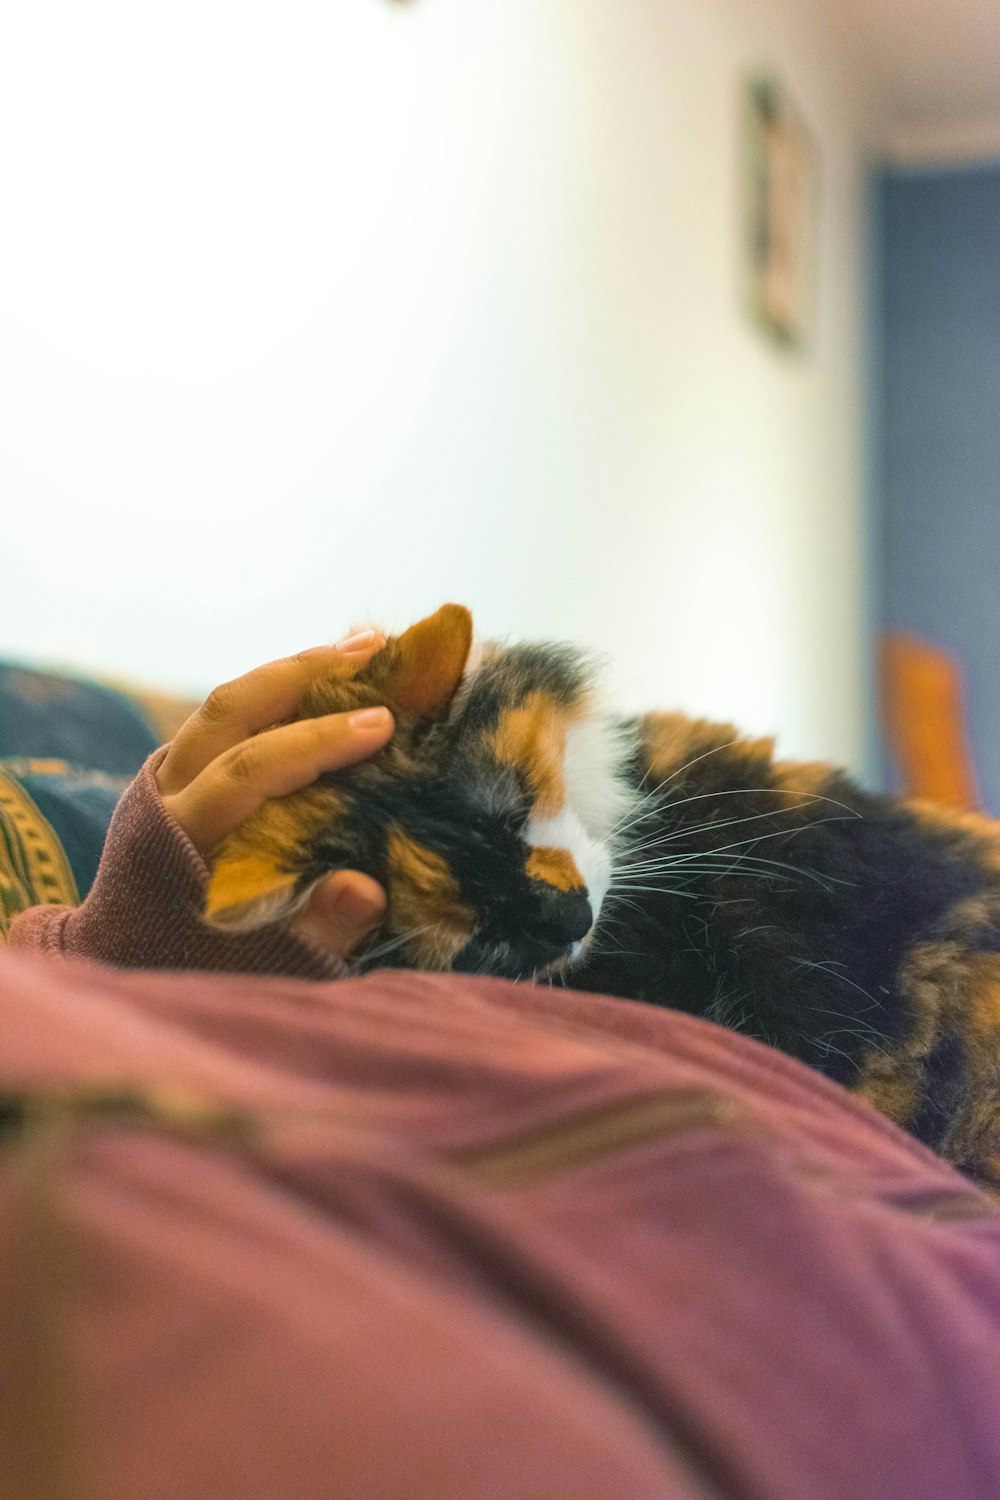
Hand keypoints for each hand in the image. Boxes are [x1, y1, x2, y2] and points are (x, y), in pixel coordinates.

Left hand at [155, 632, 393, 958]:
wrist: (124, 960)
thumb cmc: (201, 966)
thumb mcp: (257, 963)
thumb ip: (312, 930)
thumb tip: (365, 889)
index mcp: (174, 837)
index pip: (247, 768)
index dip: (316, 743)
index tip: (383, 725)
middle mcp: (165, 792)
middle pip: (227, 710)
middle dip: (303, 674)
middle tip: (378, 650)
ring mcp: (168, 775)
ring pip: (227, 703)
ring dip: (296, 670)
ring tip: (364, 646)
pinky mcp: (181, 771)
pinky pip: (232, 716)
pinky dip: (282, 691)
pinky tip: (333, 677)